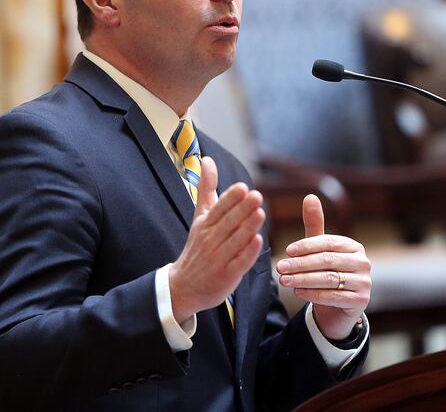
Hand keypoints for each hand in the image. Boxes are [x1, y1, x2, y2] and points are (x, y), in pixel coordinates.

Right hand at [169, 157, 264, 323]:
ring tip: (260, 214)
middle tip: (256, 196)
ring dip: (248, 227)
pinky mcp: (226, 276)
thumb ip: (207, 188)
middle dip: (242, 210)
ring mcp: (218, 259)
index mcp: (204, 224)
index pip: (218, 209)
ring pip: (235, 241)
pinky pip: (239, 262)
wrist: (184, 286)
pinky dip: (247, 252)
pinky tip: (257, 241)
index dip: (230, 199)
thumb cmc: (198, 246)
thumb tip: (208, 159)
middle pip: (228, 223)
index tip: (242, 187)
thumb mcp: (200, 216)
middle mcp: (210, 240)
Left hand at [276, 195, 370, 339]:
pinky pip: (333, 297)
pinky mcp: (360, 301)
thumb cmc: (328, 271)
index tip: (287, 250)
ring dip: (303, 279)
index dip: (306, 246)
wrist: (339, 307)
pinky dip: (312, 294)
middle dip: (300, 264)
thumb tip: (309, 196)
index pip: (328, 243)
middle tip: (280, 267)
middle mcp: (363, 262)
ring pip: (329, 279)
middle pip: (327, 260)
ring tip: (284, 280)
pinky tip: (296, 292)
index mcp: (354, 246)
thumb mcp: (320, 248)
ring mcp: (364, 282)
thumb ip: (315, 224)